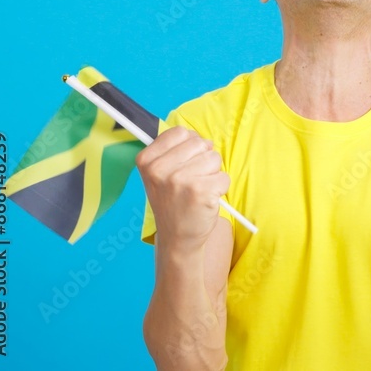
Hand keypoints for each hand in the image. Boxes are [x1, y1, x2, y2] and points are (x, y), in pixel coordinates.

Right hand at [136, 126, 229, 252]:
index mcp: (147, 160)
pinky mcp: (200, 191)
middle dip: (204, 160)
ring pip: (214, 158)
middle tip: (192, 181)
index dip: (190, 146)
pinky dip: (221, 188)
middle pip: (200, 143)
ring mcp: (179, 180)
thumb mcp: (159, 175)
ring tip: (198, 190)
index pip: (180, 132)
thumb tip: (195, 135)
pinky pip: (224, 176)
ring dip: (213, 174)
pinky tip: (206, 200)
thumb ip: (173, 151)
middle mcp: (159, 169)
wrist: (177, 238)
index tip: (184, 164)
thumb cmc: (174, 201)